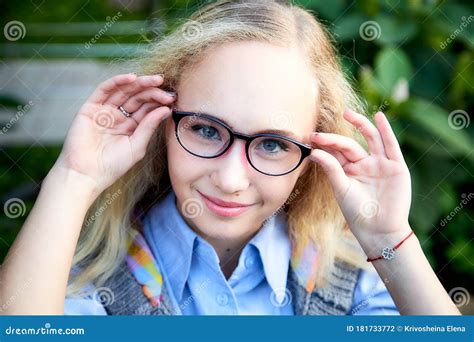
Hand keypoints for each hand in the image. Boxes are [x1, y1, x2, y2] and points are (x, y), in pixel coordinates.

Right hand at [54, 73, 175, 195]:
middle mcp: (119, 116)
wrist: (86, 174)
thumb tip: (166, 109)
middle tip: (166, 88)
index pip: (147, 108)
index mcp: (131, 126)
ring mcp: (104, 111)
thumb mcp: (137, 145)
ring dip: (139, 83)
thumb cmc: (112, 166)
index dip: (159, 101)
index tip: (172, 99)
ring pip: (124, 91)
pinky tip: (132, 78)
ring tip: (155, 80)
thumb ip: (149, 126)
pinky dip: (117, 81)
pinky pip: (104, 90)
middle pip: (137, 97)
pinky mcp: (90, 107)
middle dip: (152, 91)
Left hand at [309, 109, 411, 244]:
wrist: (379, 229)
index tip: (310, 139)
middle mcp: (364, 164)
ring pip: (370, 139)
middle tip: (318, 134)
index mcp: (349, 171)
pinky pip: (391, 145)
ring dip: (360, 124)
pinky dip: (386, 130)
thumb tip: (314, 152)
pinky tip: (379, 117)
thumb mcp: (341, 188)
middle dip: (334, 139)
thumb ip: (331, 168)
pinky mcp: (396, 166)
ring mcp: (380, 164)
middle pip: (349, 145)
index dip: (325, 145)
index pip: (336, 152)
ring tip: (347, 113)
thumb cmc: (357, 212)